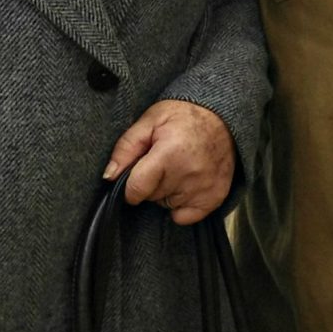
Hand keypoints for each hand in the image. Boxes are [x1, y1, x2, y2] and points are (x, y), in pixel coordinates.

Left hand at [104, 99, 234, 224]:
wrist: (223, 115)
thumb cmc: (184, 115)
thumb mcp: (150, 120)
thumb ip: (126, 147)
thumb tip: (109, 176)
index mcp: (169, 154)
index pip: (136, 189)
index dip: (130, 184)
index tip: (137, 173)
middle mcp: (189, 174)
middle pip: (152, 197)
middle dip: (152, 182)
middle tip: (164, 161)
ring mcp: (204, 187)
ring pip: (167, 205)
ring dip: (167, 192)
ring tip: (179, 168)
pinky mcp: (216, 196)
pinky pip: (186, 217)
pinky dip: (183, 205)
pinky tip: (187, 185)